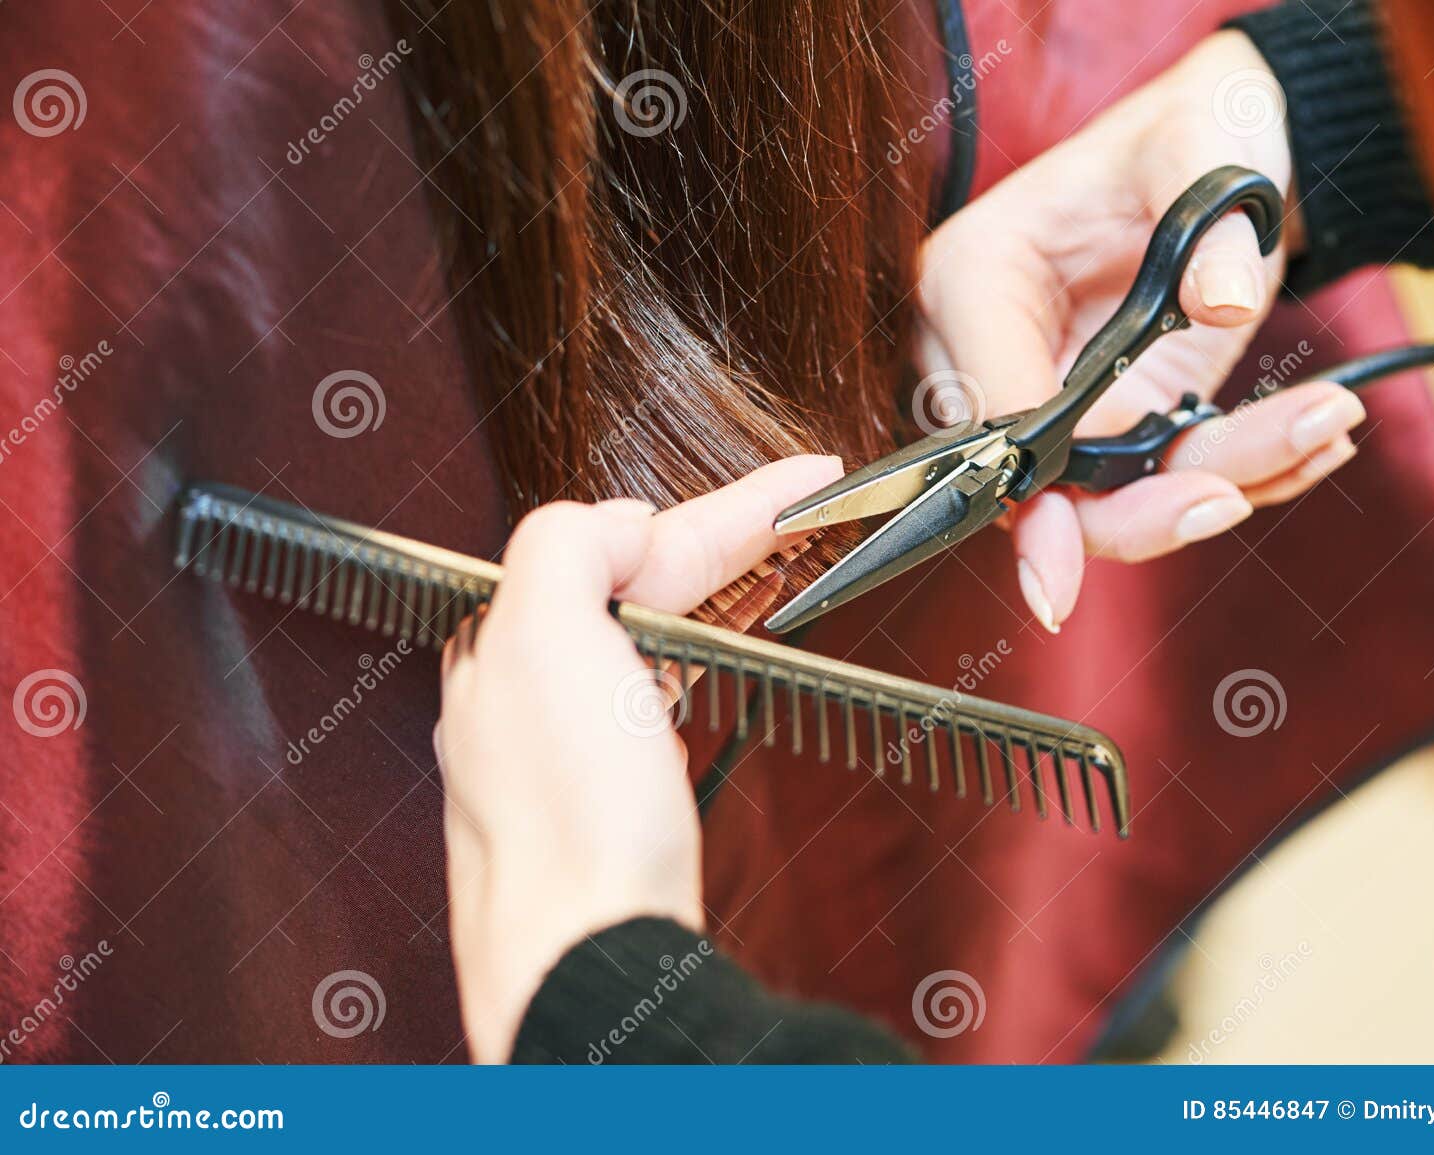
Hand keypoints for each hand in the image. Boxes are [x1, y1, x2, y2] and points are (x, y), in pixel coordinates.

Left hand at [434, 455, 842, 1061]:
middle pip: (639, 584)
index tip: (802, 483)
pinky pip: (652, 691)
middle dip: (725, 538)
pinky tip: (714, 651)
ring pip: (648, 635)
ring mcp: (565, 749)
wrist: (586, 962)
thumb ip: (569, 546)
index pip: (627, 541)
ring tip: (779, 557)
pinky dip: (697, 652)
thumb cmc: (566, 823)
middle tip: (806, 508)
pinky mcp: (605, 802)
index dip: (729, 508)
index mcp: (504, 641)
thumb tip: (619, 528)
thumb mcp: (543, 636)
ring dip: (716, 588)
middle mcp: (524, 693)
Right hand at [915, 31, 1365, 630]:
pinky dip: (1245, 476)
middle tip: (1226, 503)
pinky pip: (1165, 482)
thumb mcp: (1200, 145)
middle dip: (1135, 511)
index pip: (990, 413)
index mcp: (976, 280)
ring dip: (1220, 486)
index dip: (1029, 493)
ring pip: (1112, 497)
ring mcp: (1057, 395)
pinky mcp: (1116, 421)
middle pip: (1037, 484)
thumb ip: (1209, 227)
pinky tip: (1312, 441)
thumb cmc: (1190, 129)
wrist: (1226, 147)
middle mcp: (999, 350)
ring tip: (1321, 430)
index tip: (1058, 565)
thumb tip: (1223, 304)